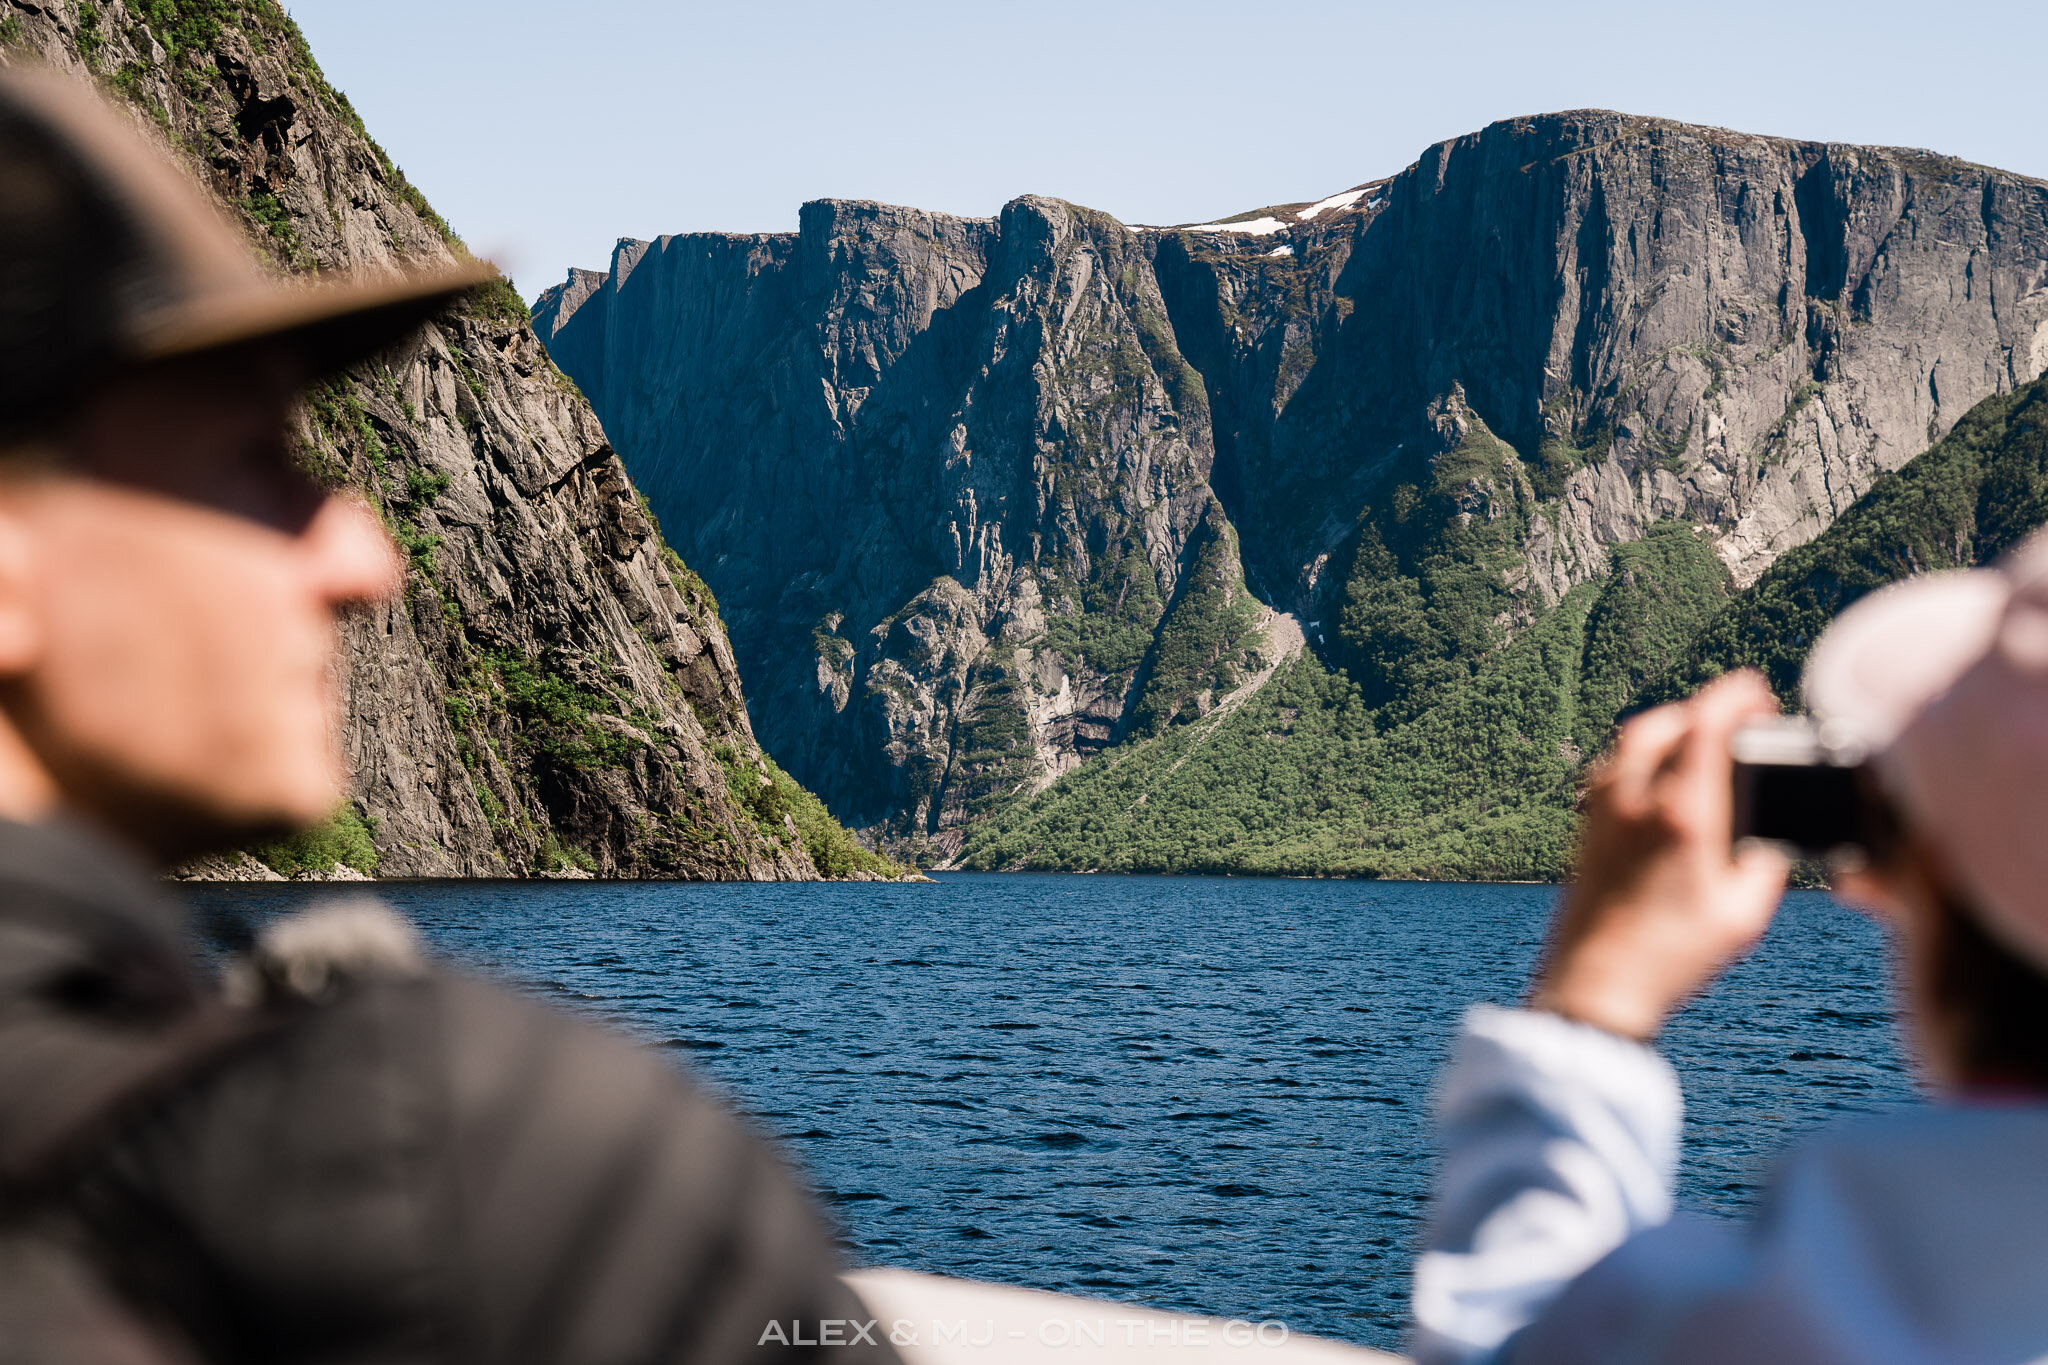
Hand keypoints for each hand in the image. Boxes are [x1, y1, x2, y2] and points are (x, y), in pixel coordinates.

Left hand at [1530, 671, 1791, 1039]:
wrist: (1594, 985)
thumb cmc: (1669, 957)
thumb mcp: (1742, 917)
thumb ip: (1764, 870)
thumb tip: (1768, 846)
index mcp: (1681, 813)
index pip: (1705, 725)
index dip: (1735, 696)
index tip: (1757, 693)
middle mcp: (1633, 801)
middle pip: (1662, 723)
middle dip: (1701, 712)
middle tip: (1733, 723)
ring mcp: (1601, 814)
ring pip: (1629, 743)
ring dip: (1667, 731)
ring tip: (1699, 749)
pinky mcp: (1584, 831)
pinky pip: (1610, 770)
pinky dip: (1639, 759)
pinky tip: (1658, 785)